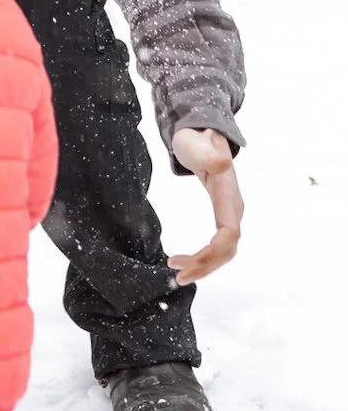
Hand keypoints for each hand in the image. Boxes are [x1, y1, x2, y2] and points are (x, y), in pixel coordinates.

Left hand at [167, 128, 243, 284]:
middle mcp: (233, 208)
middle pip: (227, 248)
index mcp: (228, 194)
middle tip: (178, 276)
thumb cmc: (197, 139)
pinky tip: (186, 262)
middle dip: (206, 265)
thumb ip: (208, 153)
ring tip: (178, 274)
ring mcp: (229, 213)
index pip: (229, 232)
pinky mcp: (222, 215)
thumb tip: (223, 164)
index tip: (189, 262)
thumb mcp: (197, 143)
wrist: (202, 134)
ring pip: (224, 251)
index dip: (213, 251)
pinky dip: (205, 257)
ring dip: (205, 266)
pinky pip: (218, 245)